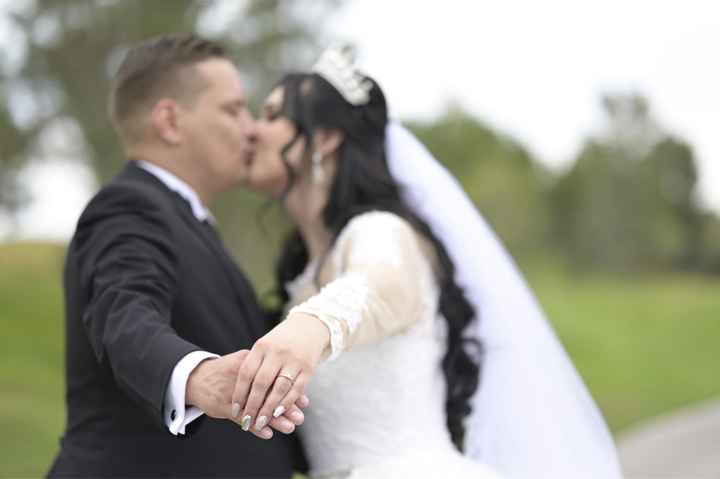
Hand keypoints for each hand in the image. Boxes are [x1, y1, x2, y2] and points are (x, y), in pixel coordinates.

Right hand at [186, 350, 308, 438]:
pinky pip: (240, 418)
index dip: (289, 391)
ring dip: (273, 419)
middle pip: (267, 393)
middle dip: (285, 407)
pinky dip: (254, 427)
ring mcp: (231, 390)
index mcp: (251, 361)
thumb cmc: (230, 371)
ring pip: (256, 407)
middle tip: (299, 418)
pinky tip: (268, 433)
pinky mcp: (222, 404)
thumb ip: (268, 372)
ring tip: (289, 428)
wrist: (198, 376)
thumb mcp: (248, 363)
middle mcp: (243, 375)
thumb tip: (294, 384)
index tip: (304, 402)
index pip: (275, 378)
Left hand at [231, 313, 329, 433]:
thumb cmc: (280, 341)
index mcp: (262, 346)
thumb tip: (239, 393)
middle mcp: (277, 352)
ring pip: (279, 388)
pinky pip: (296, 389)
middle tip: (247, 421)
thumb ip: (253, 364)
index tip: (235, 410)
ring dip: (269, 408)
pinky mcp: (308, 368)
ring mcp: (294, 360)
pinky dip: (286, 403)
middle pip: (261, 383)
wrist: (309, 327)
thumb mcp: (264, 346)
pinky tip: (278, 413)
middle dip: (253, 405)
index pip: (246, 372)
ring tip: (261, 422)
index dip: (240, 393)